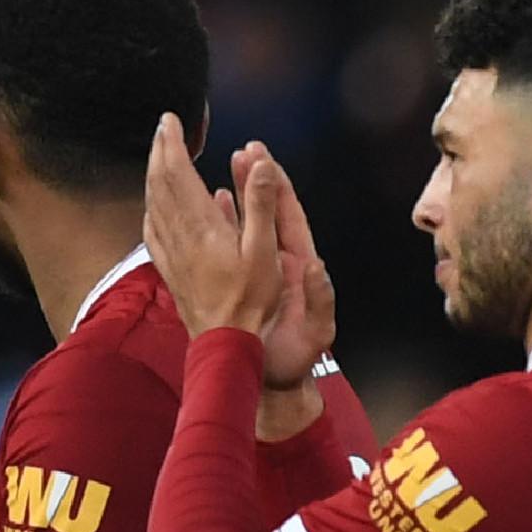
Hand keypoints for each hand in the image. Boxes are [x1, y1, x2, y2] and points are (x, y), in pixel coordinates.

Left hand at [143, 118, 284, 342]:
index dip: (172, 143)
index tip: (170, 120)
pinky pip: (152, 230)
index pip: (179, 173)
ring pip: (153, 204)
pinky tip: (154, 207)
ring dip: (154, 175)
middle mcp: (180, 235)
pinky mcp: (170, 270)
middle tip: (163, 128)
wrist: (224, 344)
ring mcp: (171, 253)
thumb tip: (260, 164)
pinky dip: (152, 208)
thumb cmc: (250, 303)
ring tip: (159, 157)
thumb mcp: (264, 251)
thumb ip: (260, 205)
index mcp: (202, 226)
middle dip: (160, 151)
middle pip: (160, 183)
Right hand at [233, 144, 337, 390]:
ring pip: (247, 223)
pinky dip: (220, 221)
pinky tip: (209, 202)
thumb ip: (321, 299)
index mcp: (299, 266)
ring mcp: (259, 269)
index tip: (267, 160)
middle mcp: (279, 262)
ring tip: (226, 165)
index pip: (289, 218)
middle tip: (245, 149)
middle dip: (257, 179)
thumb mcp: (318, 332)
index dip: (279, 188)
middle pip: (267, 211)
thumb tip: (317, 266)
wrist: (272, 382)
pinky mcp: (241, 279)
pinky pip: (229, 244)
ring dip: (238, 193)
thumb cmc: (297, 359)